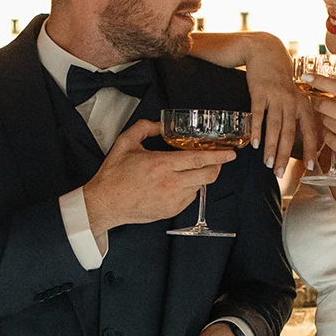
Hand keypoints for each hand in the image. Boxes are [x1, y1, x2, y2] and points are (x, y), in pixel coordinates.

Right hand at [82, 119, 235, 248]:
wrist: (105, 203)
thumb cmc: (114, 176)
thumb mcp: (125, 143)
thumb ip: (144, 128)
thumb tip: (159, 124)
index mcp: (161, 164)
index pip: (199, 159)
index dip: (218, 156)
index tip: (230, 152)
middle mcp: (170, 183)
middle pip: (207, 175)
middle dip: (218, 167)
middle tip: (220, 160)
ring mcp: (172, 199)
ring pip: (200, 187)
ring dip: (201, 177)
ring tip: (192, 170)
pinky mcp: (170, 211)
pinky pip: (189, 198)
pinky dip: (190, 189)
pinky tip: (178, 183)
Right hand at [242, 37, 322, 170]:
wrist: (266, 52)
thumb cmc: (280, 80)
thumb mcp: (293, 97)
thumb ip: (295, 117)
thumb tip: (297, 143)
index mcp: (303, 104)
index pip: (310, 131)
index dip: (311, 149)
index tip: (311, 166)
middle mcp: (292, 102)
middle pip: (290, 133)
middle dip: (285, 155)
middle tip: (281, 173)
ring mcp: (276, 97)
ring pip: (275, 127)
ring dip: (270, 147)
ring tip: (267, 164)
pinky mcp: (260, 92)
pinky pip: (258, 114)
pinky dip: (256, 130)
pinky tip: (253, 144)